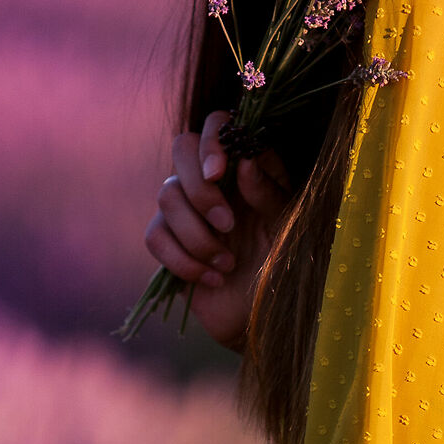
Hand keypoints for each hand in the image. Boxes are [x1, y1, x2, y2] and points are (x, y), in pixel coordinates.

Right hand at [143, 110, 290, 351]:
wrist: (265, 318)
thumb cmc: (285, 266)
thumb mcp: (288, 227)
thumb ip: (270, 192)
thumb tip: (244, 161)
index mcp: (246, 166)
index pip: (217, 124)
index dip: (211, 140)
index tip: (220, 171)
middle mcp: (214, 180)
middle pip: (181, 149)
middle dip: (200, 189)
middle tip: (228, 224)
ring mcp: (187, 209)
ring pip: (166, 196)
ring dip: (198, 235)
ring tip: (229, 264)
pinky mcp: (168, 242)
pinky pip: (155, 237)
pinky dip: (183, 260)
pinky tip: (212, 278)